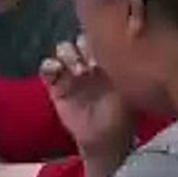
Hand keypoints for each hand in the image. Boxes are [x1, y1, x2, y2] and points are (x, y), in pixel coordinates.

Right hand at [40, 38, 135, 154]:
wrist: (104, 139)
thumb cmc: (122, 115)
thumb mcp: (131, 90)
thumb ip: (126, 70)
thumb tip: (127, 51)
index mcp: (108, 60)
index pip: (100, 37)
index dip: (101, 41)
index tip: (106, 56)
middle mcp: (89, 62)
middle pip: (80, 39)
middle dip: (84, 48)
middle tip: (92, 65)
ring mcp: (71, 72)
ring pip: (63, 48)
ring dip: (69, 55)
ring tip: (78, 73)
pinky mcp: (56, 85)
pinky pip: (47, 66)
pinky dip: (49, 66)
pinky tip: (58, 73)